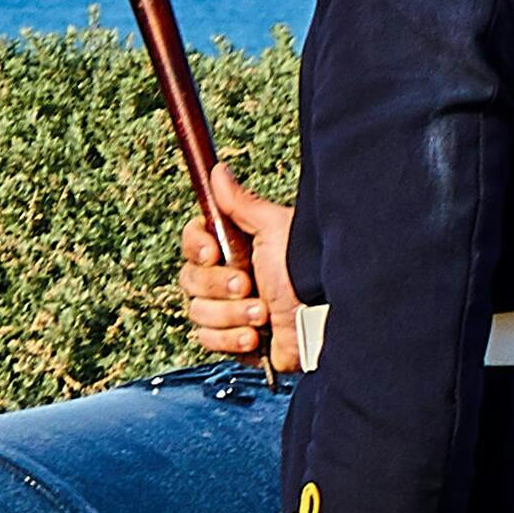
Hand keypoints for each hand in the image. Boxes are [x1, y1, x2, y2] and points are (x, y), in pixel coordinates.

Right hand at [177, 167, 305, 374]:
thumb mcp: (274, 231)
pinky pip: (208, 340)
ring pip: (198, 312)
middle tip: (248, 285)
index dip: (197, 248)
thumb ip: (242, 204)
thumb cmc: (307, 272)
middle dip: (219, 286)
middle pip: (189, 279)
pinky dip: (231, 339)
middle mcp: (228, 277)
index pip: (193, 243)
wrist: (323, 322)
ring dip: (231, 315)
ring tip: (264, 314)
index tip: (214, 252)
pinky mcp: (234, 341)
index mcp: (235, 247)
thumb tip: (219, 171)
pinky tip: (256, 337)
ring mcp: (230, 310)